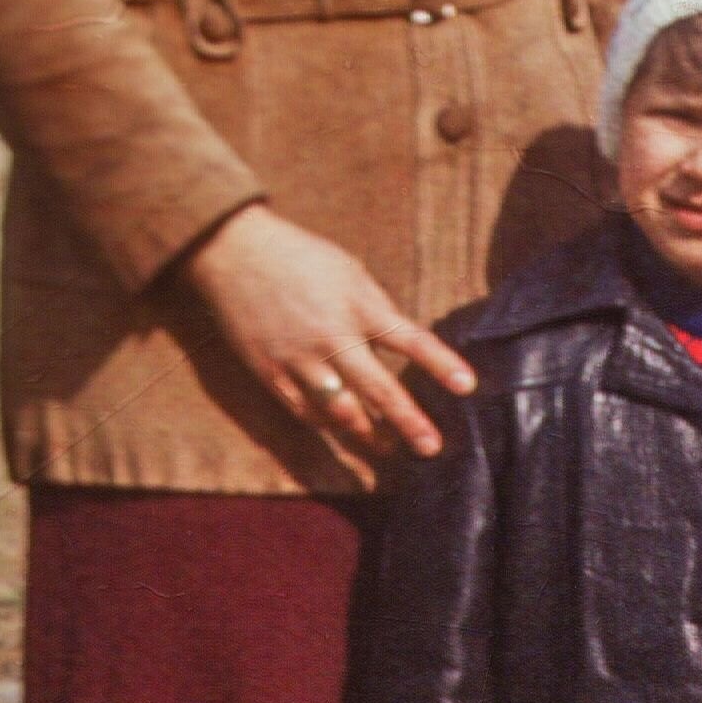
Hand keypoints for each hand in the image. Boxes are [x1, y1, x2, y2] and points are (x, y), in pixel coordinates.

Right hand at [175, 203, 474, 467]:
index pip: (408, 339)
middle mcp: (331, 336)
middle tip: (431, 447)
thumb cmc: (299, 257)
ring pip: (340, 411)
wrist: (233, 253)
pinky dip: (328, 425)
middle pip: (377, 388)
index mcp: (357, 304)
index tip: (467, 386)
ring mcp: (299, 359)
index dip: (440, 364)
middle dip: (408, 421)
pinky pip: (306, 411)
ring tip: (391, 449)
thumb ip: (374, 310)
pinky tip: (345, 432)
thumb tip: (398, 346)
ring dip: (368, 435)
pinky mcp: (271, 373)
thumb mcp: (349, 272)